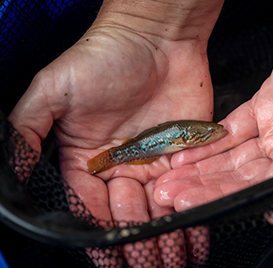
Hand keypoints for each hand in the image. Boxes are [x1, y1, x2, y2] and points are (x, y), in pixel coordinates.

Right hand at [8, 0, 223, 265]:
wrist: (156, 36)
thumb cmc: (103, 57)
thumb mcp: (53, 91)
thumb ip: (29, 132)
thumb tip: (15, 171)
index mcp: (86, 159)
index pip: (91, 209)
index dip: (102, 236)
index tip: (113, 259)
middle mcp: (119, 165)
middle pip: (129, 217)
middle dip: (139, 244)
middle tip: (153, 266)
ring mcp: (152, 161)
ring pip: (159, 210)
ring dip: (167, 237)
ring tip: (176, 260)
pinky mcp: (181, 153)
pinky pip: (185, 190)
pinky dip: (190, 214)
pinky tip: (195, 234)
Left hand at [154, 0, 272, 210]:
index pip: (257, 190)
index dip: (220, 197)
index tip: (187, 202)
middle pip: (237, 177)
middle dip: (201, 185)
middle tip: (167, 192)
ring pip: (229, 157)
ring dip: (199, 166)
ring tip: (169, 175)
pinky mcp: (264, 106)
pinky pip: (230, 130)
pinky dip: (208, 140)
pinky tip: (186, 149)